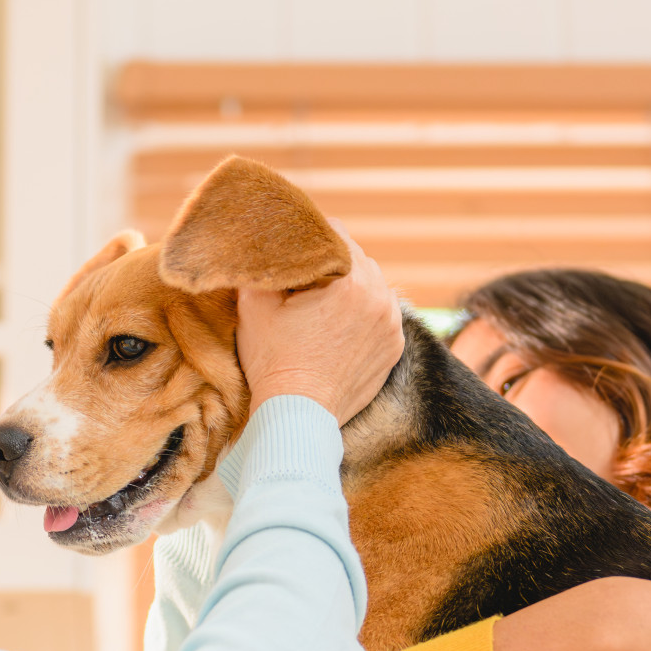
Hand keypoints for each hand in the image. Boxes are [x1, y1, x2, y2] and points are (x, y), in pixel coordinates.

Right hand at [235, 224, 403, 423]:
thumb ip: (263, 266)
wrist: (297, 416)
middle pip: (357, 260)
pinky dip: (364, 314)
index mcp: (353, 281)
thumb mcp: (255, 305)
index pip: (336, 235)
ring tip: (322, 305)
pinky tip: (339, 327)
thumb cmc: (273, 362)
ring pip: (373, 286)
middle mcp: (381, 298)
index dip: (310, 238)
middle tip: (305, 280)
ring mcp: (393, 325)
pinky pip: (382, 315)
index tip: (295, 251)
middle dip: (332, 265)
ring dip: (351, 288)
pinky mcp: (394, 348)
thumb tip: (263, 245)